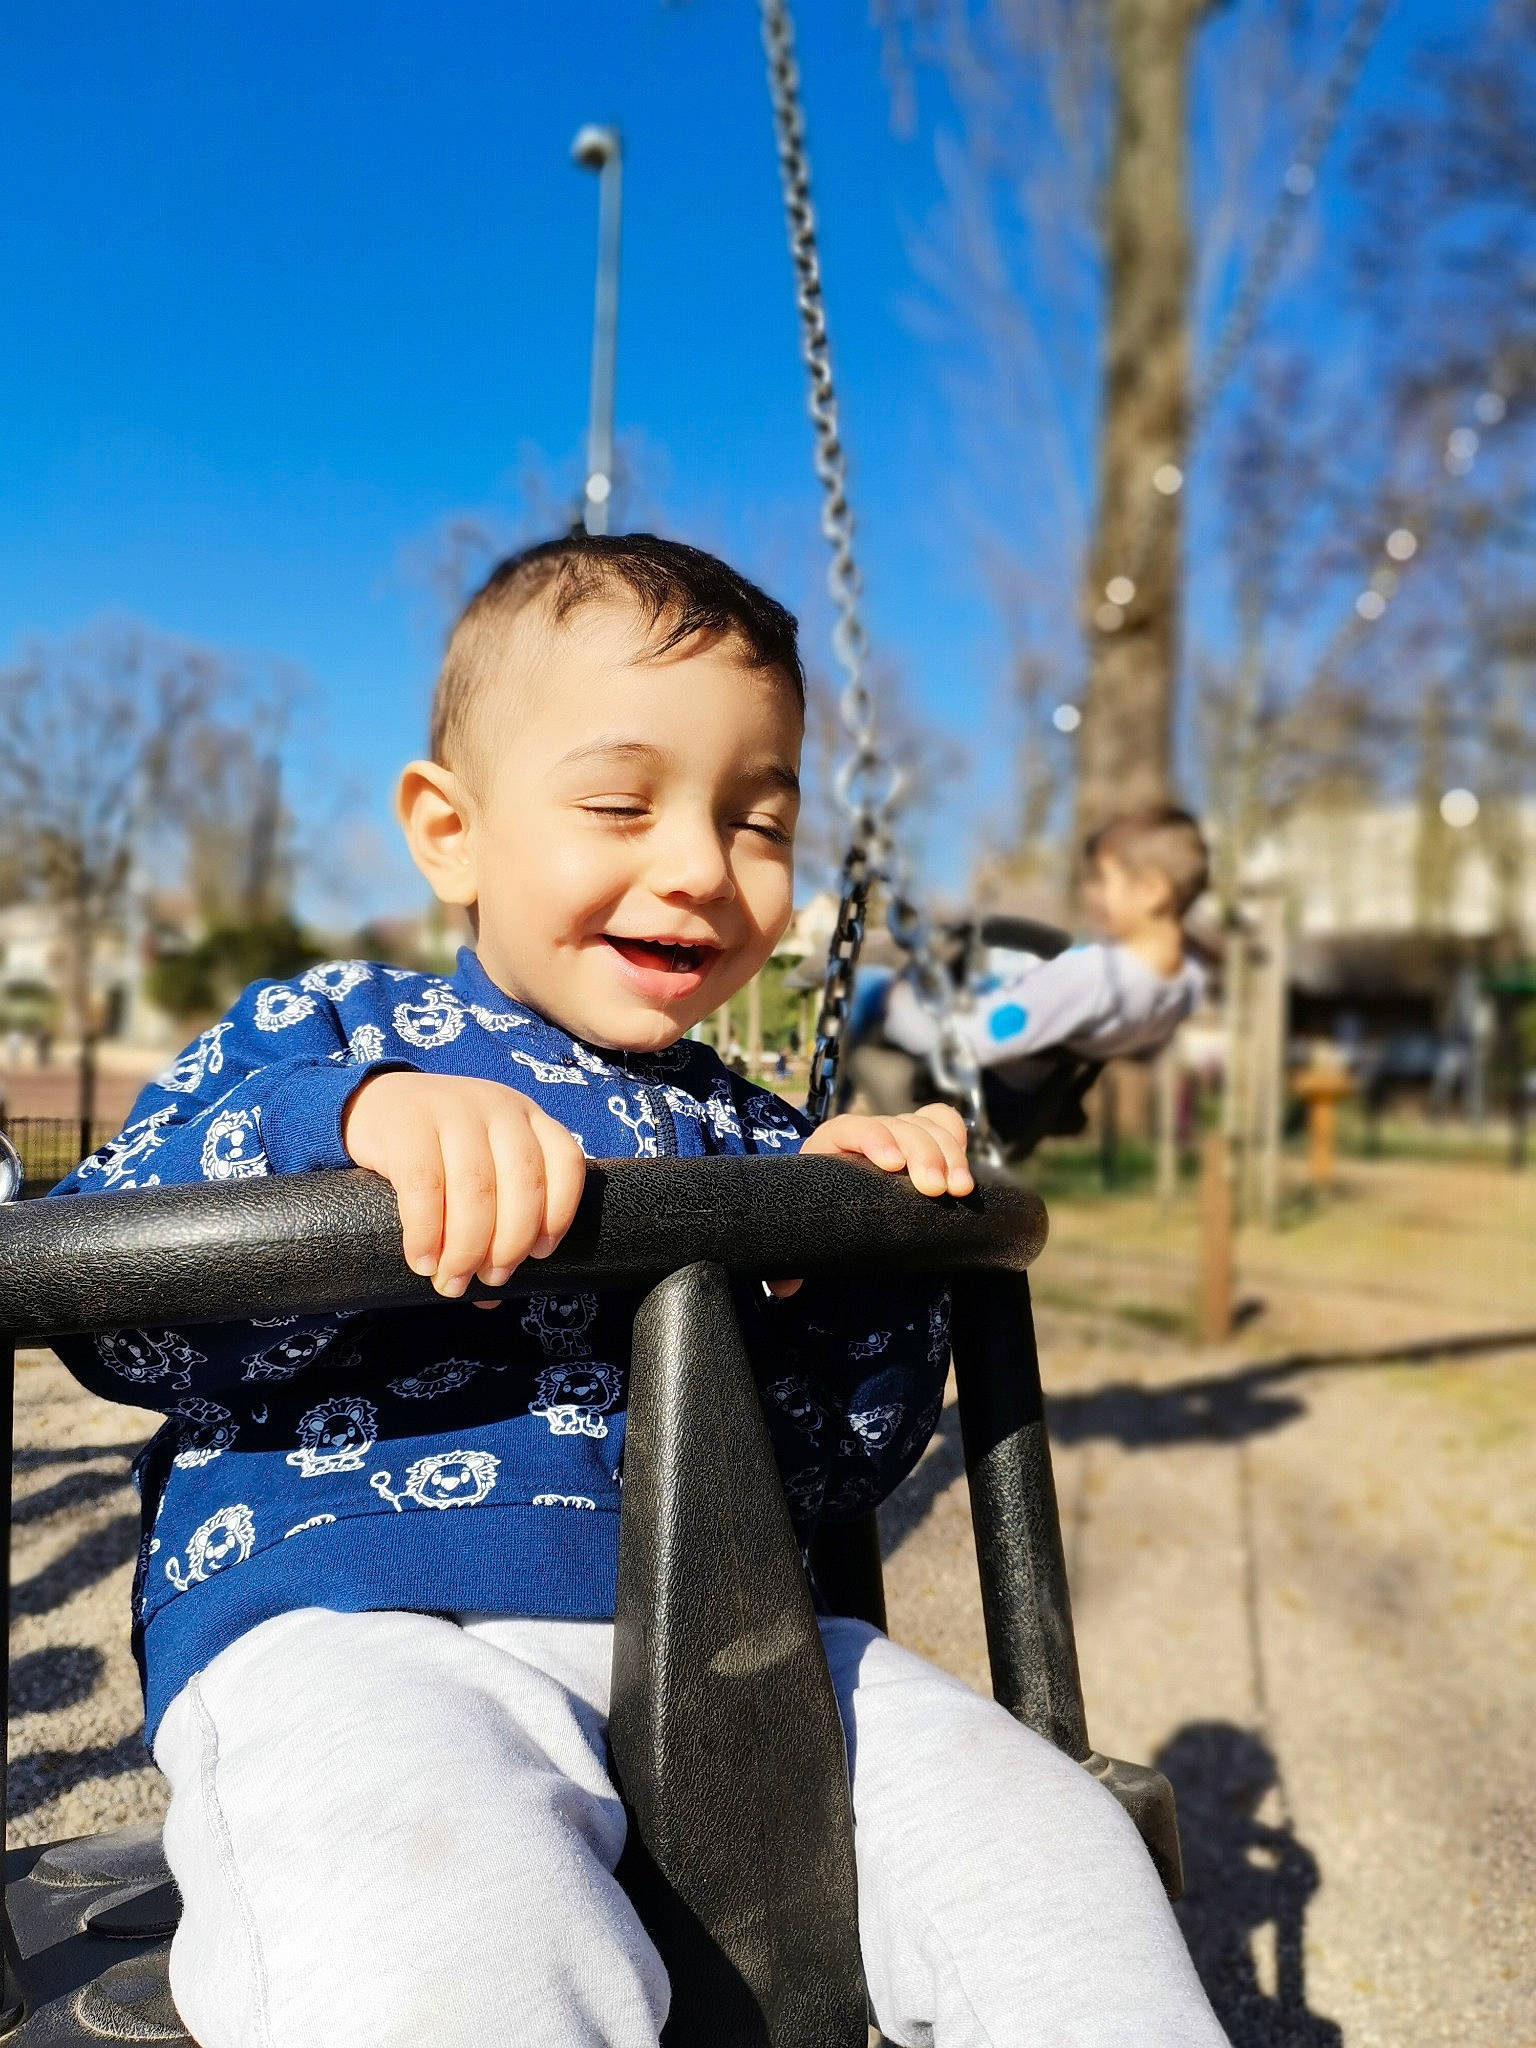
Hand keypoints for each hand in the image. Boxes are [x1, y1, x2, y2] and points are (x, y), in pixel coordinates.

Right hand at [342, 1073, 586, 1299]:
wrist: (376, 1105)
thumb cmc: (438, 1150)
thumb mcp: (476, 1169)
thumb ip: (495, 1219)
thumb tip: (491, 1297)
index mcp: (528, 1117)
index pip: (565, 1163)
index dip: (560, 1215)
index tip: (539, 1255)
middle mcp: (498, 1108)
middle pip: (523, 1184)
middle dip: (510, 1244)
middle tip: (491, 1278)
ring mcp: (454, 1110)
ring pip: (476, 1190)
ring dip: (467, 1248)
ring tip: (452, 1281)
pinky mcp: (407, 1124)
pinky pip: (424, 1187)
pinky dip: (426, 1234)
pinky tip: (422, 1262)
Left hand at [767, 1102, 972, 1296]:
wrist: (839, 1213)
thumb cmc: (818, 1221)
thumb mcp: (803, 1236)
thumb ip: (789, 1263)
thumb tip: (784, 1287)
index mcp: (831, 1146)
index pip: (852, 1127)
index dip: (873, 1138)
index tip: (891, 1164)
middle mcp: (867, 1135)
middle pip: (900, 1126)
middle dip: (923, 1153)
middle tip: (937, 1189)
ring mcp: (899, 1135)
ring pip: (927, 1128)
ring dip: (950, 1154)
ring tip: (960, 1189)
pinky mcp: (925, 1143)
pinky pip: (944, 1125)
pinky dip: (957, 1140)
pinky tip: (964, 1170)